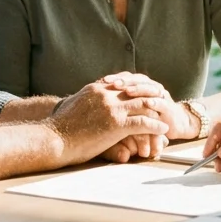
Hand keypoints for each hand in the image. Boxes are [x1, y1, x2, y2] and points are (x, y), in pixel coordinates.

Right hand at [47, 81, 167, 164]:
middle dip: (151, 97)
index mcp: (97, 88)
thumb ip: (86, 100)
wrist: (53, 138)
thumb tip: (88, 102)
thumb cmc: (60, 127)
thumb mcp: (73, 105)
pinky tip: (163, 129)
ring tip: (167, 115)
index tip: (147, 91)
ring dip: (157, 112)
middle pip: (137, 92)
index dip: (138, 87)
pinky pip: (143, 123)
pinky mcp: (116, 124)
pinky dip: (156, 125)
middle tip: (163, 100)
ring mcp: (112, 109)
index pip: (124, 83)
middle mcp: (107, 95)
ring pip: (143, 105)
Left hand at [103, 72, 198, 139]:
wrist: (171, 125)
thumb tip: (95, 100)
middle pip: (136, 80)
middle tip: (112, 83)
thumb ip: (115, 105)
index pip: (125, 78)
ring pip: (149, 89)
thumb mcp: (127, 113)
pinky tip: (148, 103)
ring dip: (139, 89)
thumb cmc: (143, 120)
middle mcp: (150, 88)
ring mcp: (160, 97)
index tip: (100, 81)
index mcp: (139, 86)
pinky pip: (163, 104)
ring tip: (128, 91)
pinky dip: (156, 103)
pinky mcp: (170, 109)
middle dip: (124, 82)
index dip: (113, 78)